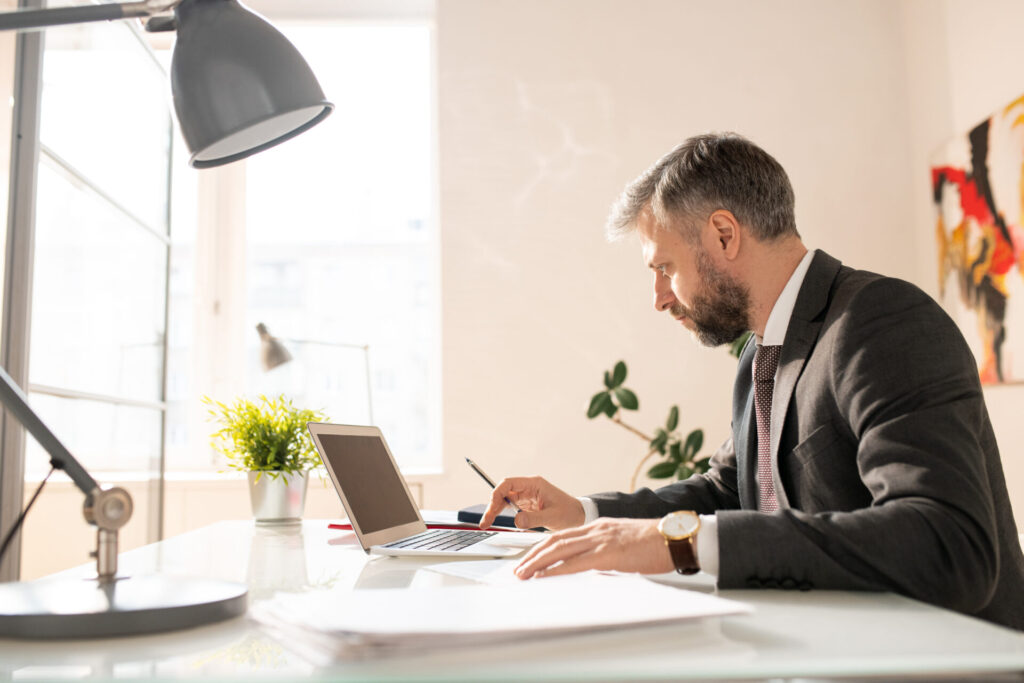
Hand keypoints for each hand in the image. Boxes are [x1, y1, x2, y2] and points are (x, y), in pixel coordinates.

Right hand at [478, 476, 584, 530]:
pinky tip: (496, 521)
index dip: (497, 494)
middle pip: (503, 492)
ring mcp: (528, 496)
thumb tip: (516, 521)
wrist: (579, 517)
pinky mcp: (528, 505)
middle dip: (493, 505)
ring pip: (505, 499)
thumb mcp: (553, 517)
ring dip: (495, 510)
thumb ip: (534, 519)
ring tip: (487, 523)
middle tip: (485, 521)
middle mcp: (529, 488)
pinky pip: (510, 507)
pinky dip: (502, 513)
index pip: (508, 483)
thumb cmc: (570, 513)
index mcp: (534, 484)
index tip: (492, 508)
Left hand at [514, 518, 673, 578]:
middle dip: (532, 556)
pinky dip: (557, 570)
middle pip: (555, 541)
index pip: (563, 536)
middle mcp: (596, 530)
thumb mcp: (625, 544)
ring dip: (538, 563)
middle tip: (518, 570)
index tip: (529, 560)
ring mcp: (601, 540)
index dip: (542, 548)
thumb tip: (594, 566)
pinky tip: (545, 577)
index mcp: (599, 527)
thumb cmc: (657, 544)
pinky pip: (576, 562)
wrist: (676, 537)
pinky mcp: (609, 554)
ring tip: (523, 575)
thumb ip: (607, 551)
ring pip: (560, 549)